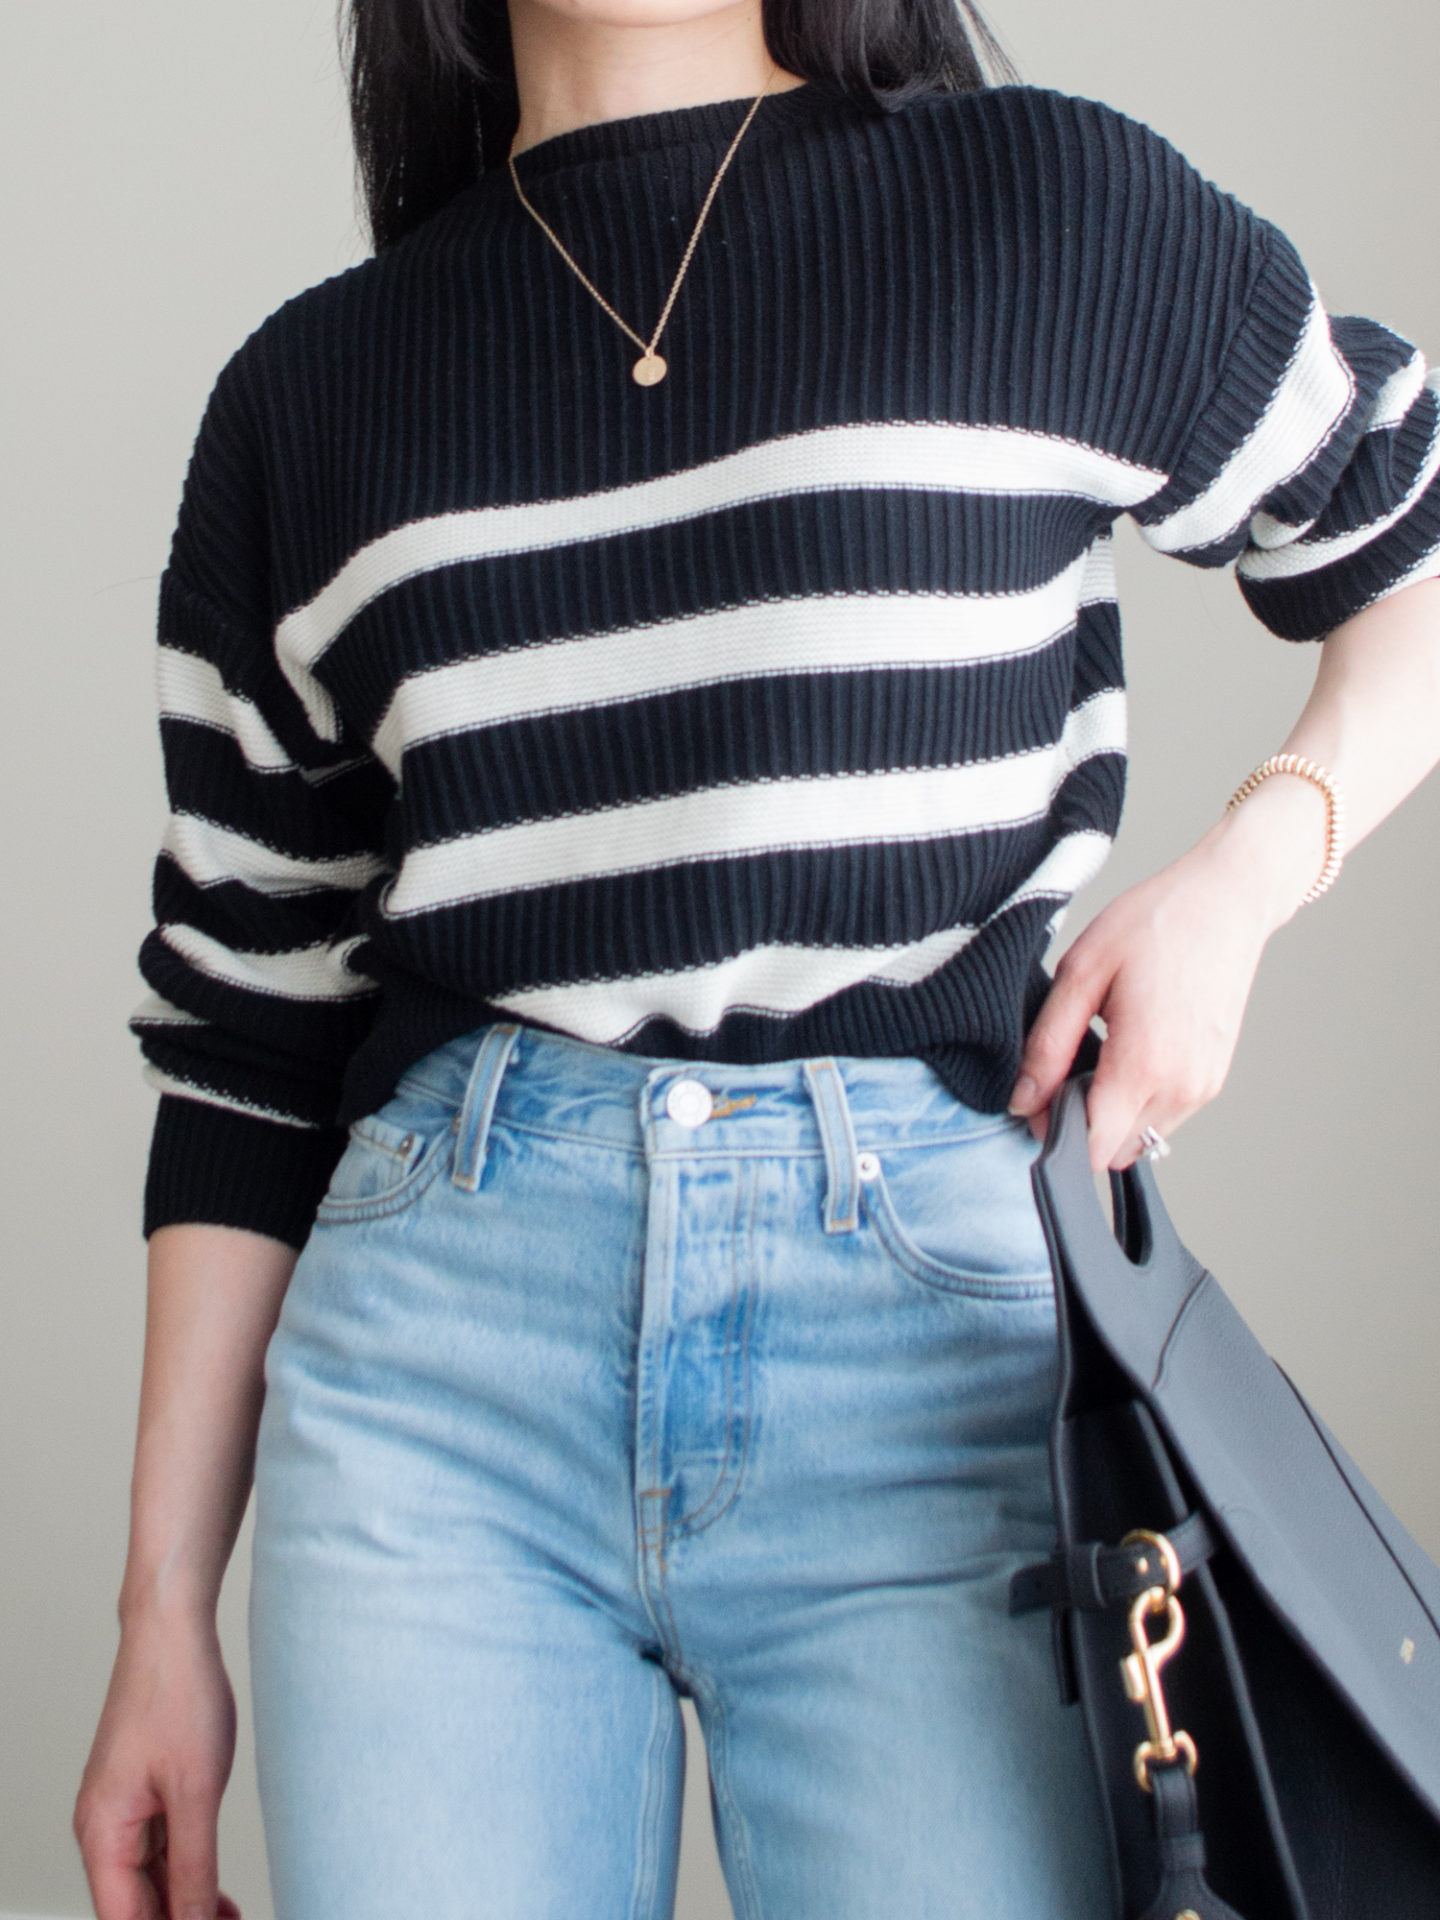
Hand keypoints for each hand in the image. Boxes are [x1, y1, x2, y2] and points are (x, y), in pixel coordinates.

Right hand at [74, 1609, 240, 1919]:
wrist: (173, 1630)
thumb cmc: (177, 1693)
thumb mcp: (196, 1792)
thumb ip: (193, 1866)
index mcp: (102, 1832)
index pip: (124, 1919)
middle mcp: (103, 1826)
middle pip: (133, 1904)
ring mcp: (122, 1808)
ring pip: (147, 1880)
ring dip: (184, 1903)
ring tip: (230, 1919)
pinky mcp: (142, 1790)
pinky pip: (157, 1849)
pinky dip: (185, 1872)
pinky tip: (215, 1889)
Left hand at [1008, 810, 1293, 1171]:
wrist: (1227, 900)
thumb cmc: (1156, 923)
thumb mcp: (1082, 972)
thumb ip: (1048, 1045)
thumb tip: (1023, 1100)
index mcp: (1145, 1064)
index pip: (1091, 1147)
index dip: (1053, 1133)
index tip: (1037, 1099)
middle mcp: (1181, 1088)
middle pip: (1113, 1151)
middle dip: (1080, 1125)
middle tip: (1063, 1069)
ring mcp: (1203, 1087)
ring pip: (1140, 1139)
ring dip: (1111, 1116)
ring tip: (1100, 1053)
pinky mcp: (1214, 1078)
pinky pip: (1164, 1117)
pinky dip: (1137, 1102)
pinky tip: (1128, 1052)